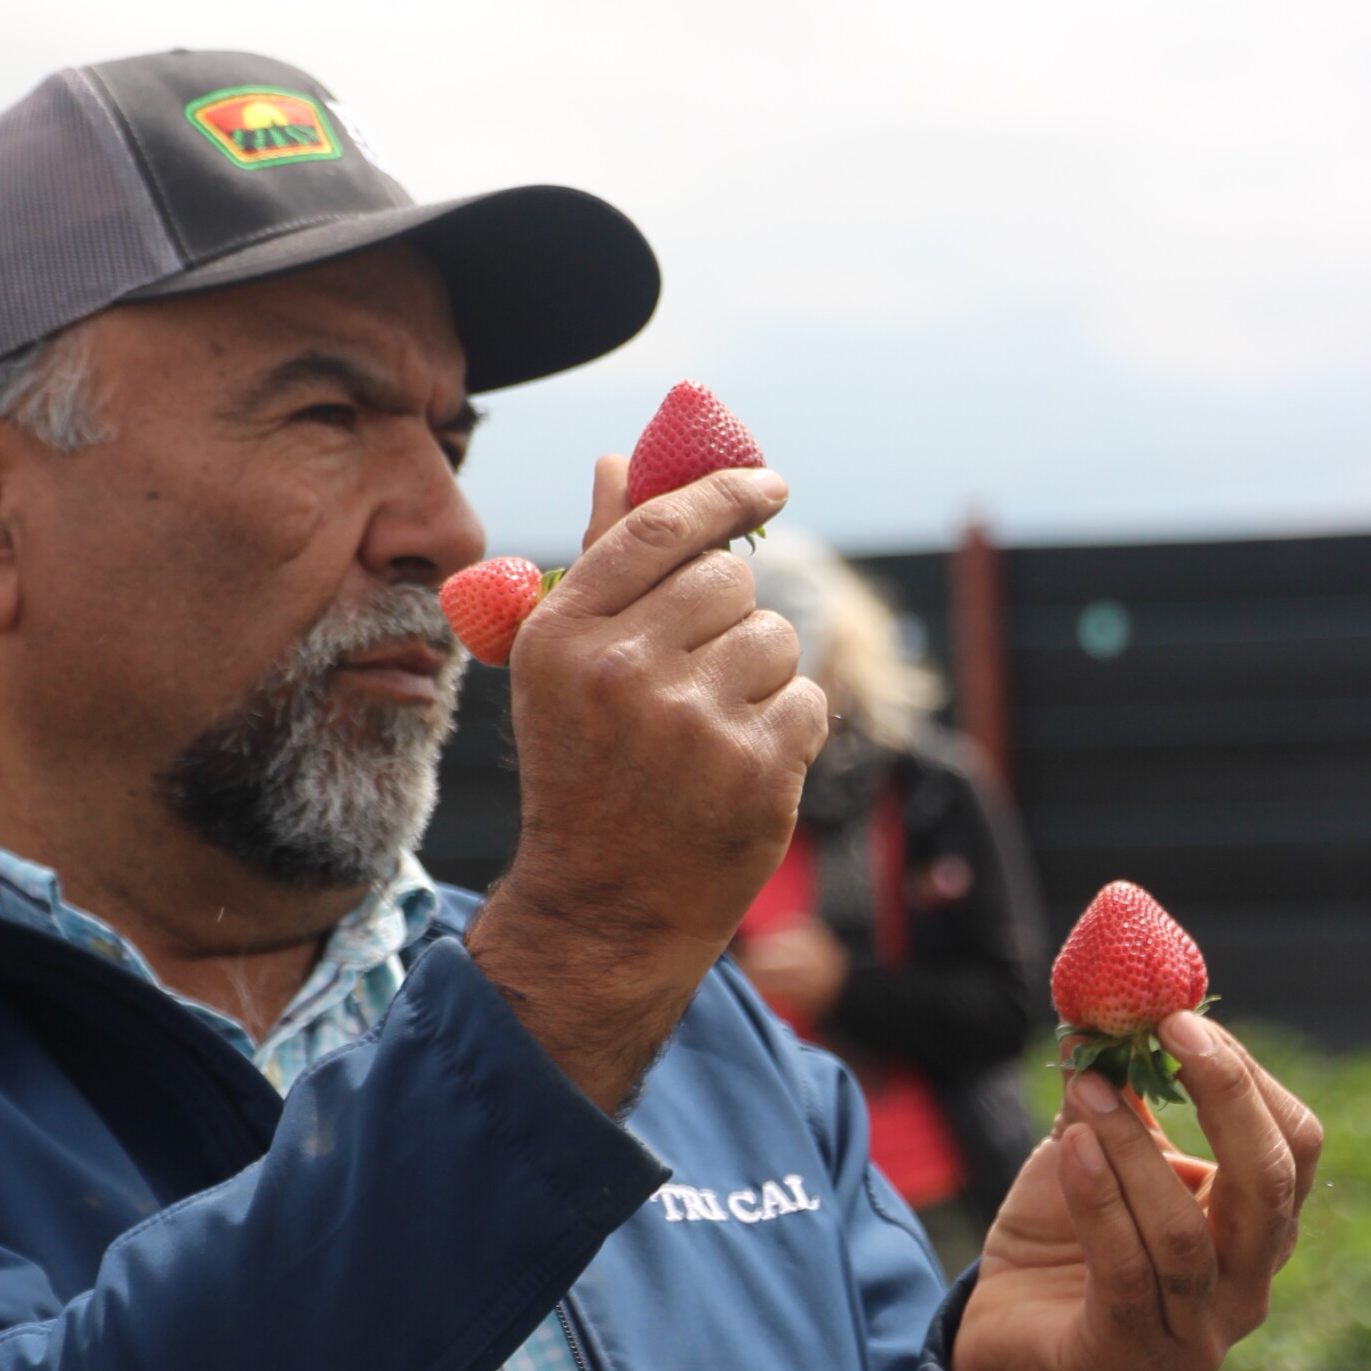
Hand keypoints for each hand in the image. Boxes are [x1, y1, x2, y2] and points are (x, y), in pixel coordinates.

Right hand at [467, 455, 827, 1113]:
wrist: (603, 908)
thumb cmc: (584, 774)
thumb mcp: (562, 669)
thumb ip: (597, 562)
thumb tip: (617, 462)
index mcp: (564, 636)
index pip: (662, 528)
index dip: (726, 494)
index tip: (770, 487)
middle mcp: (623, 671)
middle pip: (730, 581)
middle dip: (729, 619)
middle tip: (698, 676)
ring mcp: (692, 722)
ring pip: (777, 639)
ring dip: (760, 677)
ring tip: (712, 730)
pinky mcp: (754, 770)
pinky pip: (808, 700)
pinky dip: (787, 730)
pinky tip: (740, 766)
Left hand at [950, 1013, 1322, 1370]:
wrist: (1006, 1338)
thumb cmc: (1064, 1239)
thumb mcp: (1095, 1154)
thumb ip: (1112, 1096)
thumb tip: (1100, 1014)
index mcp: (1256, 1228)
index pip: (1292, 1145)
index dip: (1244, 1076)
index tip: (1181, 1019)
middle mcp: (1246, 1284)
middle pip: (1270, 1185)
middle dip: (1226, 1097)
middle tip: (1171, 1032)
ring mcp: (1196, 1329)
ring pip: (1186, 1231)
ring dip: (1134, 1147)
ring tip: (1090, 1087)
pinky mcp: (1131, 1354)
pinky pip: (1125, 1269)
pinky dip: (1099, 1199)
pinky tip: (1074, 1146)